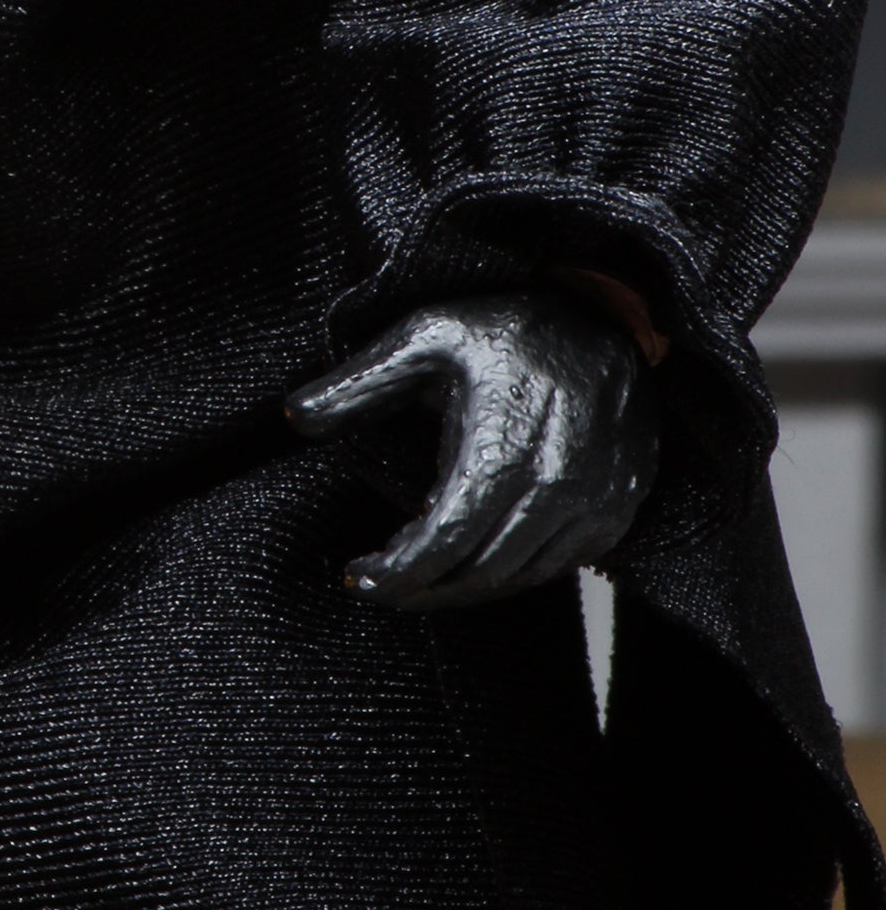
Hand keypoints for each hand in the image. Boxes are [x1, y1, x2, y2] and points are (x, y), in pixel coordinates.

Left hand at [285, 291, 655, 608]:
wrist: (607, 321)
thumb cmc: (508, 328)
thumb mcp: (426, 337)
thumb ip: (358, 382)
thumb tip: (293, 415)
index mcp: (502, 450)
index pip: (443, 542)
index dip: (395, 573)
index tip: (358, 577)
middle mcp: (555, 487)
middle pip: (477, 572)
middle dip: (421, 589)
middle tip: (381, 582)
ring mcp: (594, 505)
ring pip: (517, 578)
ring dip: (461, 587)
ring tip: (419, 572)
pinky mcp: (615, 512)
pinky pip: (558, 567)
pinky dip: (510, 572)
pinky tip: (475, 553)